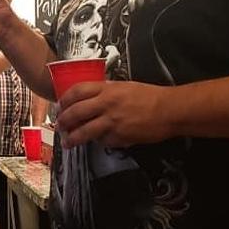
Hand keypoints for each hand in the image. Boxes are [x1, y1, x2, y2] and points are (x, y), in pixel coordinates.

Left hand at [56, 81, 170, 148]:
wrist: (168, 110)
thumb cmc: (150, 96)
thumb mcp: (126, 86)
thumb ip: (107, 91)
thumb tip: (92, 97)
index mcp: (108, 88)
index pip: (77, 91)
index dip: (65, 99)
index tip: (60, 105)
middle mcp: (107, 104)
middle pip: (76, 112)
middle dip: (63, 121)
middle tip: (59, 125)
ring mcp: (112, 122)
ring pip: (84, 132)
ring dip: (72, 138)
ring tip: (68, 142)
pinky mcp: (119, 137)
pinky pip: (102, 141)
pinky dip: (98, 142)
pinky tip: (97, 141)